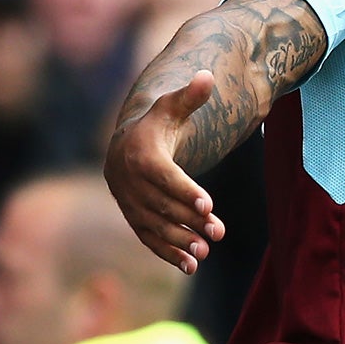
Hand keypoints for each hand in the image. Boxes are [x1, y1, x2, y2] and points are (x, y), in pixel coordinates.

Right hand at [103, 72, 224, 273]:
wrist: (128, 143)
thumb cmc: (159, 123)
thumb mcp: (173, 106)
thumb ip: (190, 96)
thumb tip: (207, 76)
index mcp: (138, 153)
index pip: (162, 175)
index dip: (185, 190)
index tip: (209, 205)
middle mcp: (126, 181)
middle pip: (160, 205)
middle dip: (189, 221)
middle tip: (217, 234)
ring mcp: (127, 202)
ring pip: (153, 226)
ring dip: (179, 242)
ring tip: (205, 253)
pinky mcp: (132, 217)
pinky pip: (147, 238)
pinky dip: (167, 253)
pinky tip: (190, 267)